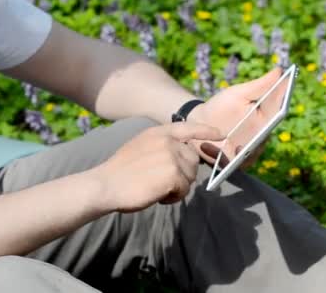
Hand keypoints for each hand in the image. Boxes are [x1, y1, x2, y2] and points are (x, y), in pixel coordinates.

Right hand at [89, 122, 223, 211]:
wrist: (104, 185)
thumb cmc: (121, 172)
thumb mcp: (141, 147)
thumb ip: (163, 146)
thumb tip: (187, 154)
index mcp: (159, 132)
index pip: (188, 128)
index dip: (206, 131)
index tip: (220, 134)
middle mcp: (168, 141)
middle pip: (193, 160)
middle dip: (182, 174)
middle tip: (159, 181)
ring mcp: (172, 157)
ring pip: (190, 176)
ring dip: (177, 187)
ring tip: (155, 187)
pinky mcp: (174, 174)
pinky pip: (185, 189)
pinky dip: (173, 197)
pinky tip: (156, 195)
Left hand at [188, 67, 285, 166]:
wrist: (199, 122)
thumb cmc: (221, 106)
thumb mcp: (238, 93)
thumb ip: (259, 85)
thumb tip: (279, 70)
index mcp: (265, 119)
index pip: (277, 112)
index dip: (281, 105)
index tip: (282, 97)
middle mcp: (260, 137)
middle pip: (265, 137)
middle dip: (263, 134)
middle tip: (261, 127)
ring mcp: (247, 152)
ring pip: (251, 153)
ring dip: (245, 151)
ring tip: (238, 148)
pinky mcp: (232, 164)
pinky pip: (232, 164)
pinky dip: (223, 158)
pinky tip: (212, 149)